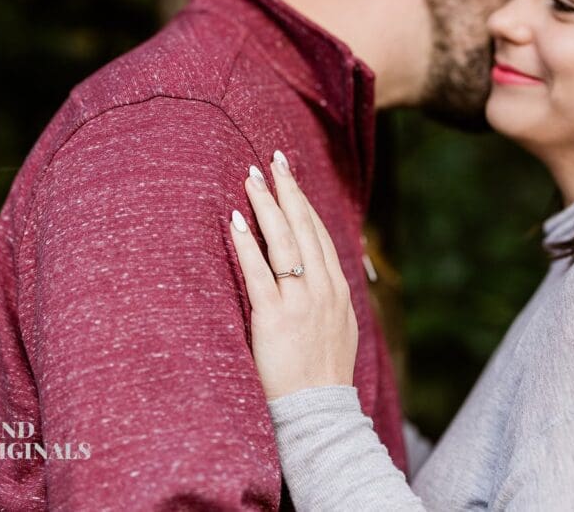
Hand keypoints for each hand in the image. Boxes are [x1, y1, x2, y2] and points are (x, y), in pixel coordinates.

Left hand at [229, 150, 358, 400]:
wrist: (319, 412)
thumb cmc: (321, 375)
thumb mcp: (337, 329)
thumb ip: (325, 299)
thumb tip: (312, 277)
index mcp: (338, 289)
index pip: (319, 234)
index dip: (304, 203)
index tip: (290, 178)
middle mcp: (323, 288)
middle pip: (304, 228)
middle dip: (287, 191)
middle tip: (272, 161)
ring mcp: (301, 301)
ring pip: (283, 242)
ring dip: (266, 206)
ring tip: (251, 179)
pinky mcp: (275, 317)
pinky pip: (259, 273)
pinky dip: (246, 244)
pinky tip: (235, 221)